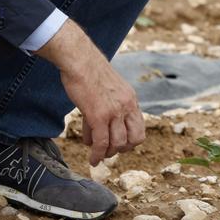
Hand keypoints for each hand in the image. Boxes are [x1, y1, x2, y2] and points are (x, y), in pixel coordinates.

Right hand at [37, 20, 144, 164]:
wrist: (79, 59)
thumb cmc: (89, 71)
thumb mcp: (109, 87)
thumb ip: (111, 104)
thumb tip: (102, 124)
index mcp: (131, 99)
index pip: (140, 128)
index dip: (130, 141)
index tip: (117, 143)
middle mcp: (127, 106)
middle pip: (133, 139)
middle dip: (121, 149)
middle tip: (108, 150)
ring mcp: (114, 111)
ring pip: (117, 144)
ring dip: (107, 153)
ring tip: (96, 154)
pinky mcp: (99, 115)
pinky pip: (101, 143)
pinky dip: (97, 155)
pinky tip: (92, 159)